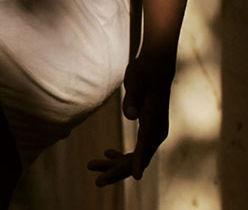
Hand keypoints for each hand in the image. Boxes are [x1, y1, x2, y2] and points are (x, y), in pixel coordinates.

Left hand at [87, 52, 172, 186]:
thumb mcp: (137, 82)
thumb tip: (130, 115)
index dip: (140, 162)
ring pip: (135, 156)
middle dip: (118, 171)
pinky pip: (136, 149)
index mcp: (155, 122)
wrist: (156, 65)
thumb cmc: (145, 71)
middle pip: (138, 158)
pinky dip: (121, 154)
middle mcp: (157, 132)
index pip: (146, 146)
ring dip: (115, 164)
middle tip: (97, 182)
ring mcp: (152, 132)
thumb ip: (132, 99)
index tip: (136, 176)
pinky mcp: (147, 128)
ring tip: (91, 166)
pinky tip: (107, 152)